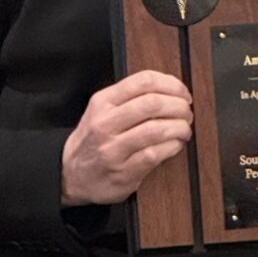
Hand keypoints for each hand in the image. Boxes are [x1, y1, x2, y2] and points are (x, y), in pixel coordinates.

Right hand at [61, 70, 192, 206]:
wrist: (70, 175)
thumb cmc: (95, 138)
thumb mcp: (103, 109)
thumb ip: (131, 96)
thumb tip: (173, 88)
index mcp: (103, 102)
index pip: (144, 81)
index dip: (172, 84)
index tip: (183, 93)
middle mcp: (105, 124)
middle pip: (153, 104)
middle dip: (179, 106)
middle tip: (187, 112)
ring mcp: (113, 150)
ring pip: (156, 129)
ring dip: (180, 127)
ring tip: (184, 129)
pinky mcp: (122, 172)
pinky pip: (155, 154)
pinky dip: (173, 146)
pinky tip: (176, 144)